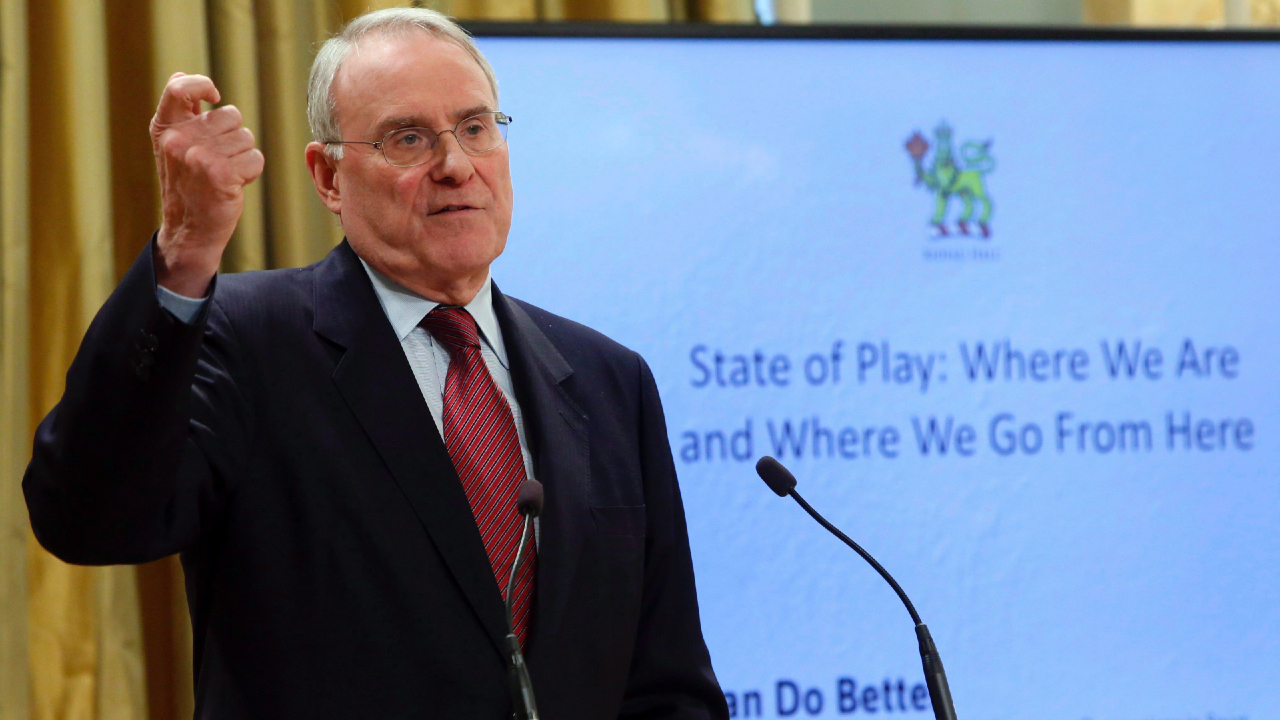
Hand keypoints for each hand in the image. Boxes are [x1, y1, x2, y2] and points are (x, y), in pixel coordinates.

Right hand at [150, 73, 263, 296]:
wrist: (189, 229)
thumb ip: (180, 113)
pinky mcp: (220, 174)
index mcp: (165, 129)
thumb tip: (183, 75)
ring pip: (246, 137)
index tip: (214, 96)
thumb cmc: (186, 184)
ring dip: (243, 156)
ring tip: (224, 174)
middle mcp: (179, 140)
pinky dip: (251, 172)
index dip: (201, 84)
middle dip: (234, 136)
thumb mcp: (172, 146)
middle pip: (231, 115)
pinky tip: (233, 185)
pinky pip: (255, 158)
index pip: (178, 88)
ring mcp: (199, 156)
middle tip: (218, 161)